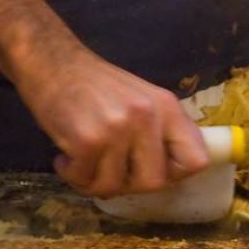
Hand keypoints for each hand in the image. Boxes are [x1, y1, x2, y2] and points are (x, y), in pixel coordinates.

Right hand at [14, 45, 211, 198]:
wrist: (52, 61)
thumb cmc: (93, 85)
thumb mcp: (140, 99)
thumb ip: (157, 133)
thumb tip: (165, 177)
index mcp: (167, 108)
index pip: (196, 160)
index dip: (174, 175)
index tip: (147, 169)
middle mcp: (148, 118)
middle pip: (155, 183)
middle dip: (128, 185)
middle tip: (107, 170)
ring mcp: (118, 129)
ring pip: (115, 187)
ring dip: (93, 182)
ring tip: (81, 162)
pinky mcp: (88, 140)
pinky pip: (85, 180)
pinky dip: (71, 175)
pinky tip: (65, 157)